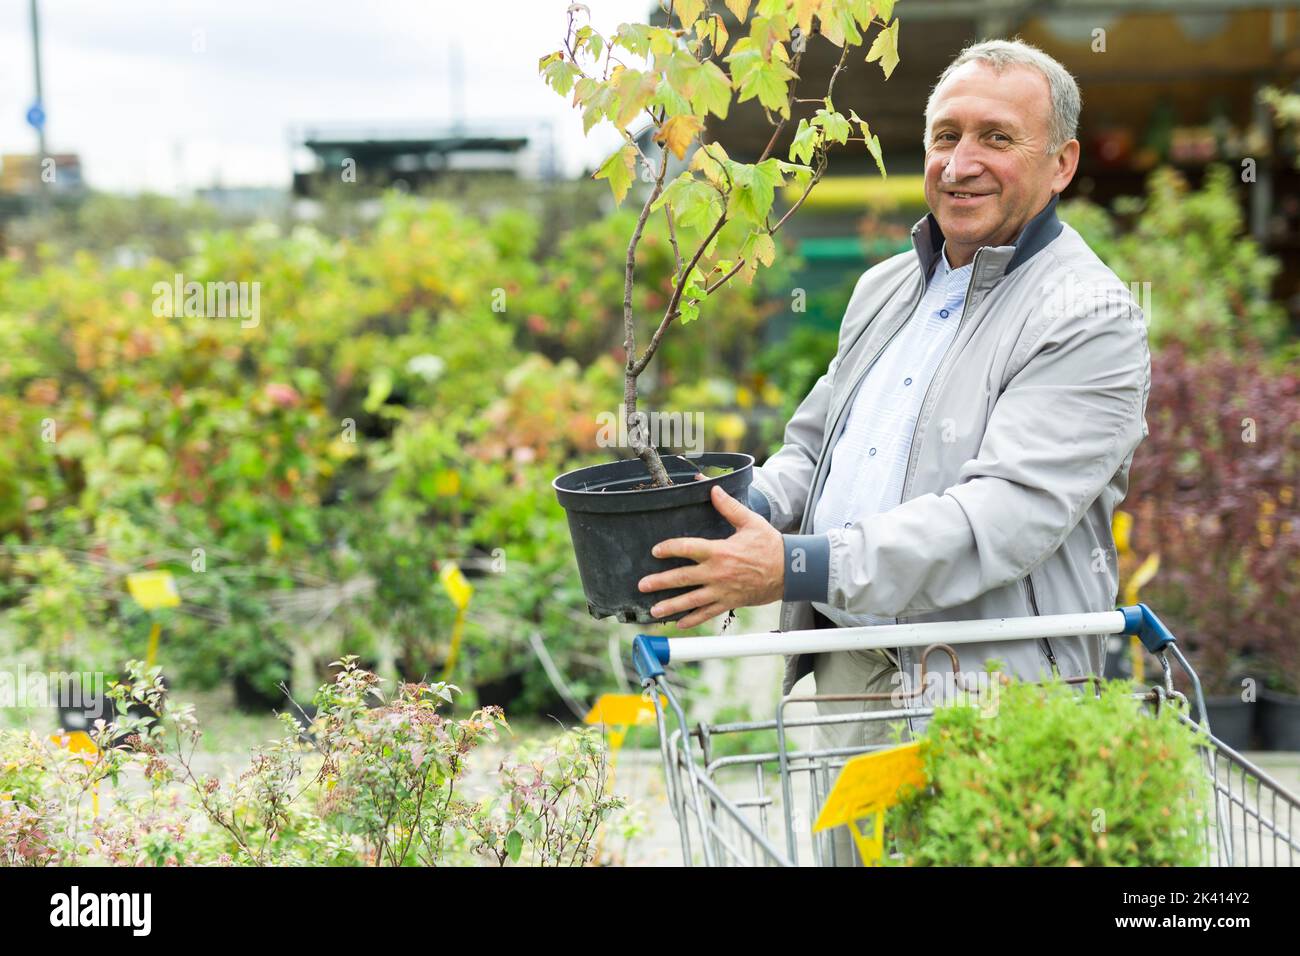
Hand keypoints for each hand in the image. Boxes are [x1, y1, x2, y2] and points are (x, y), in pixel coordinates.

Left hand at [637, 482, 784, 628]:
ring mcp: (722, 591)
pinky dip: (693, 620)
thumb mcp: (750, 522)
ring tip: (653, 610)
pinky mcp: (729, 602)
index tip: (656, 551)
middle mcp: (717, 573)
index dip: (669, 549)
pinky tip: (679, 624)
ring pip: (691, 601)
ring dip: (671, 606)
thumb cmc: (770, 545)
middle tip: (642, 585)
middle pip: (683, 578)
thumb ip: (729, 507)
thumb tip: (713, 489)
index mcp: (720, 551)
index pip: (687, 548)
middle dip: (660, 582)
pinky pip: (708, 613)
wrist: (790, 571)